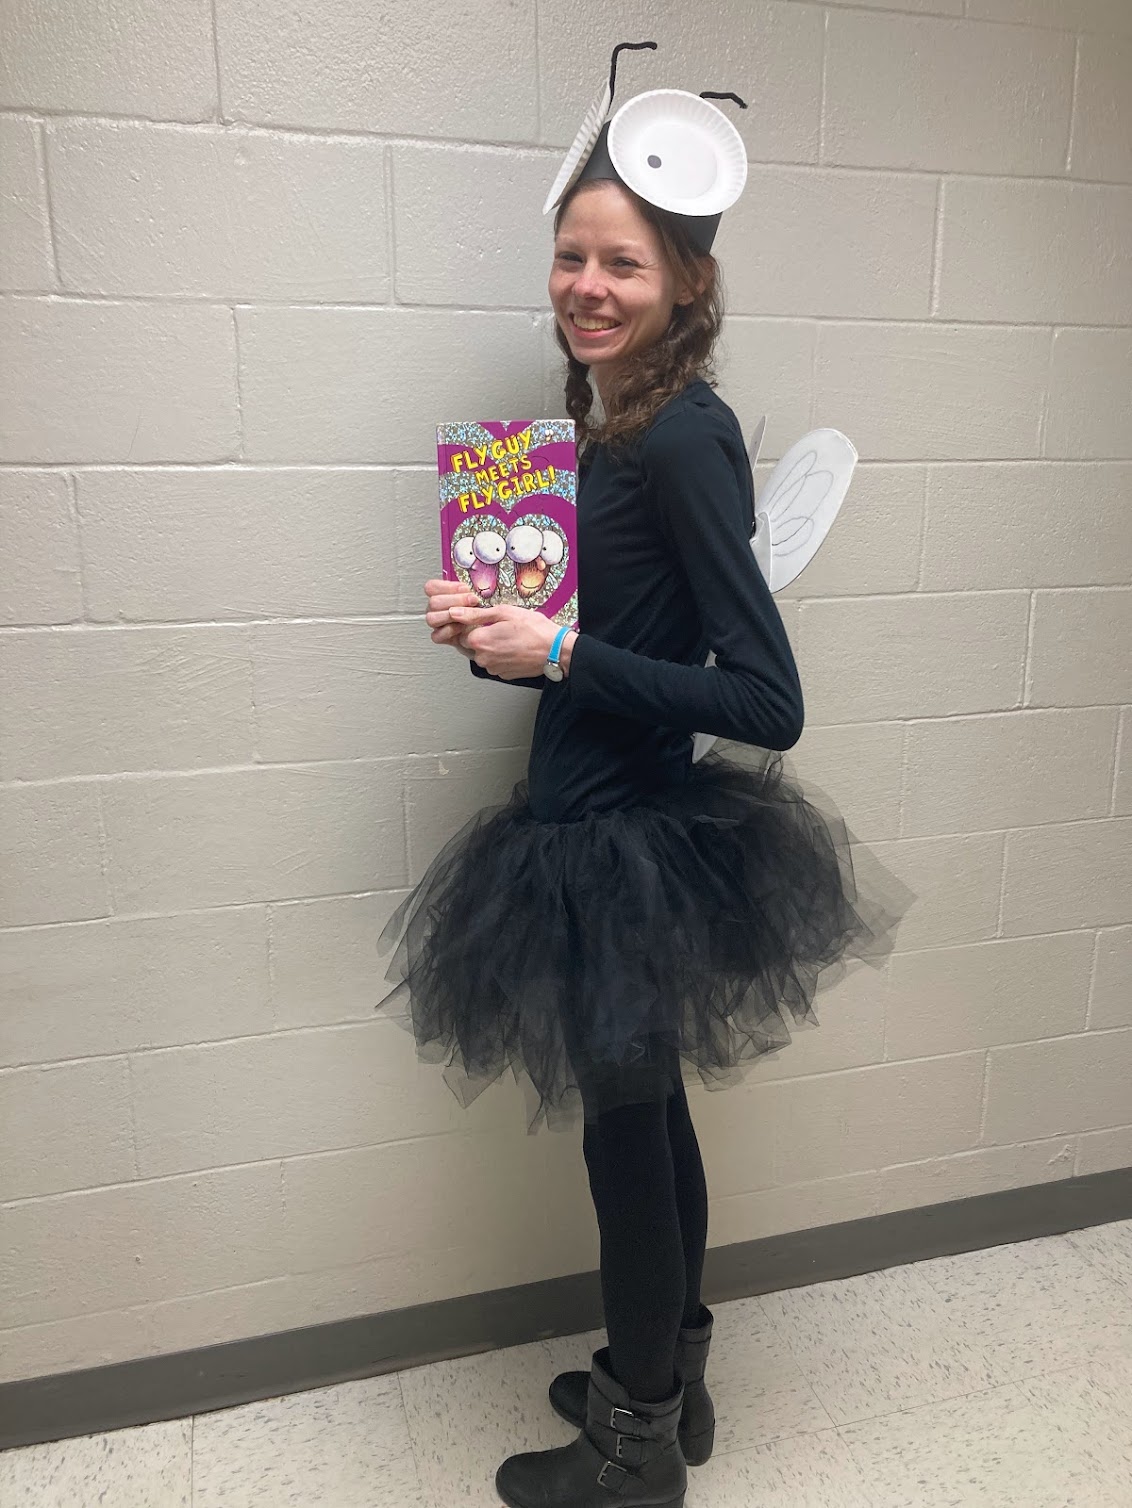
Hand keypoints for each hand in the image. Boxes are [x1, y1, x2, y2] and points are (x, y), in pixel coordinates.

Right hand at [424, 579, 481, 659]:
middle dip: (454, 600)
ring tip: (468, 615)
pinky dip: (449, 630)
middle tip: (473, 601)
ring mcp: (439, 624)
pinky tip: (463, 627)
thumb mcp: (485, 599)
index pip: (431, 587)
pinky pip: (436, 636)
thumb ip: (476, 593)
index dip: (446, 586)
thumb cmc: (487, 613)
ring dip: (450, 615)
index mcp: (443, 595)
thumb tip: (471, 594)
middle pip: (433, 602)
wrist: (492, 633)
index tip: (465, 588)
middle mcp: (438, 609)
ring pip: (431, 618)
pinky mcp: (442, 638)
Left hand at [448, 602, 562, 680]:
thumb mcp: (504, 612)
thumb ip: (476, 614)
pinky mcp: (504, 675)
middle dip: (483, 636)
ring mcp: (494, 669)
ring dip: (493, 647)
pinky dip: (502, 656)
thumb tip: (455, 612)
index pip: (462, 632)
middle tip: (502, 628)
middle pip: (472, 645)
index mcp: (479, 641)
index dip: (474, 624)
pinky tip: (514, 648)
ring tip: (511, 637)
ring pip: (485, 655)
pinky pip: (496, 664)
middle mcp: (483, 658)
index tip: (487, 621)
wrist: (555, 650)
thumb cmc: (534, 630)